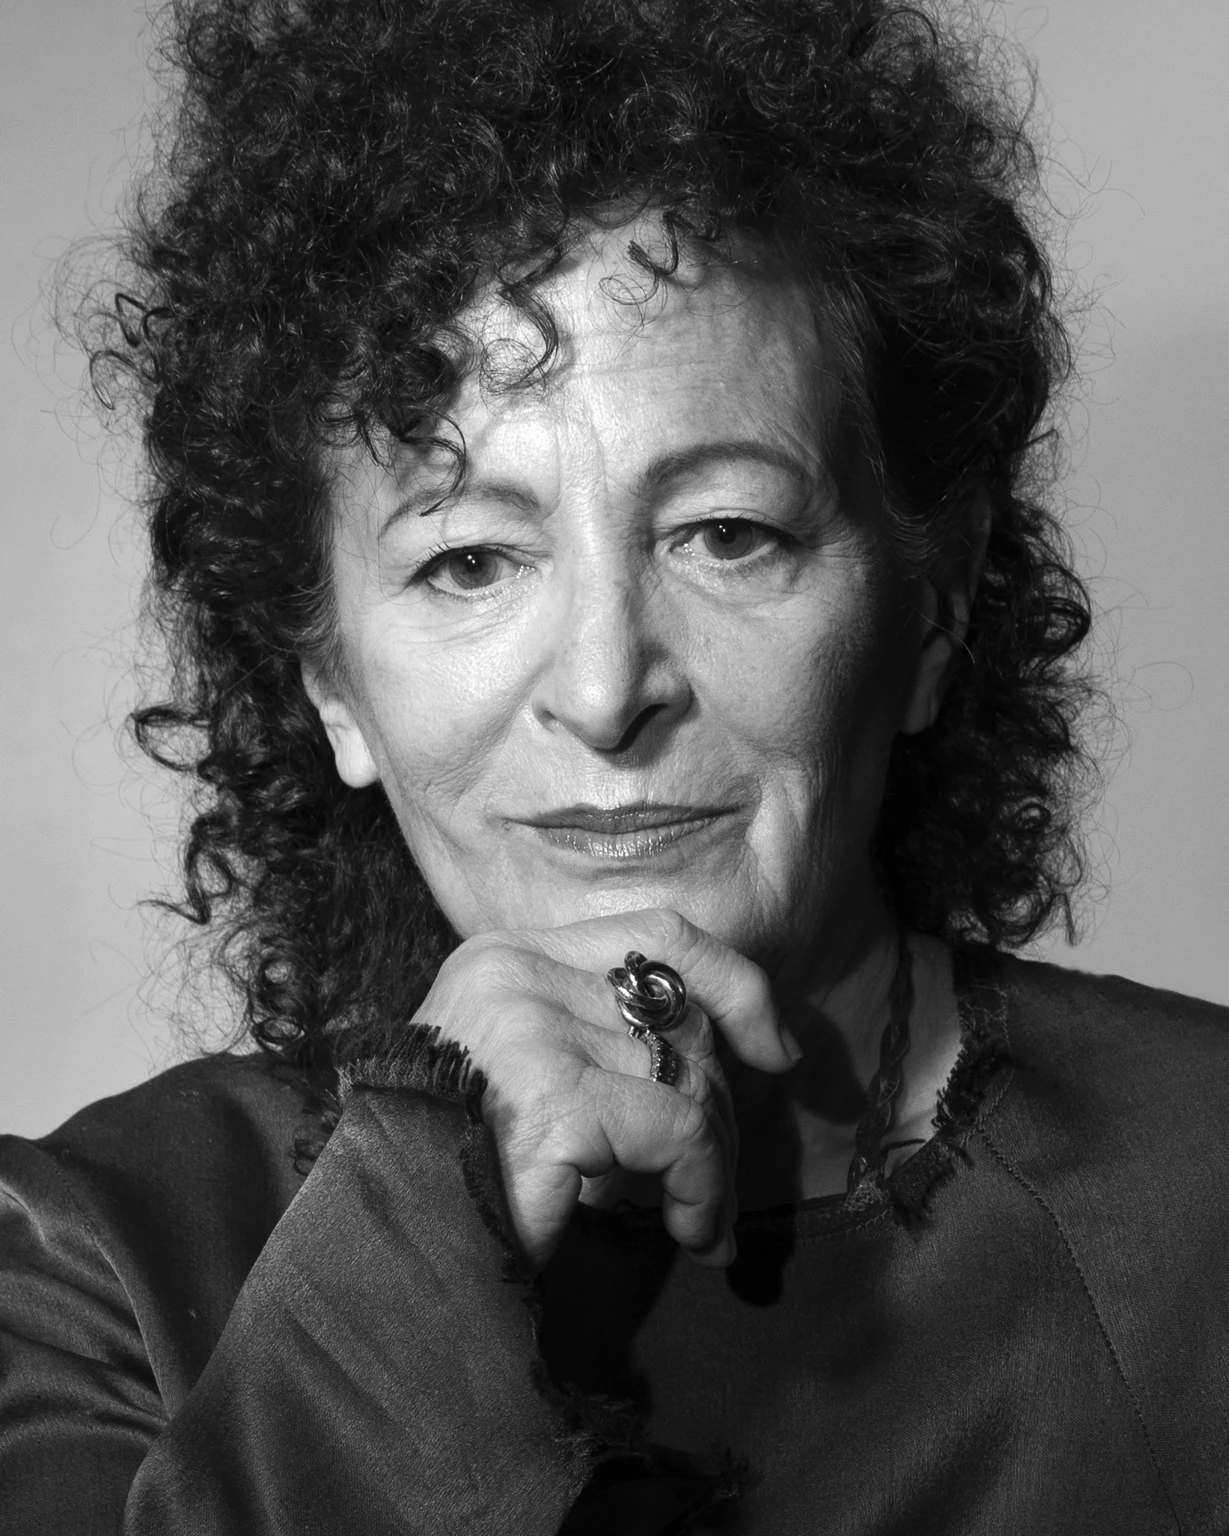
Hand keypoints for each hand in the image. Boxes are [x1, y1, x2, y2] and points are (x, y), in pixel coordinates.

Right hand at [412, 908, 799, 1272]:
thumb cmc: (455, 1170)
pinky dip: (702, 1186)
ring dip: (714, 1161)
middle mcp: (515, 973)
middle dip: (720, 1103)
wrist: (381, 1252)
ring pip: (688, 1075)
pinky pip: (678, 1131)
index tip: (773, 1048)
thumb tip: (738, 1052)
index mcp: (506, 954)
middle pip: (680, 1013)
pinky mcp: (552, 1100)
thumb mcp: (528, 1075)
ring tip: (699, 1220)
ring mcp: (530, 1030)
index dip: (734, 982)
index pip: (656, 931)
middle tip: (716, 1183)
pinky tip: (689, 1230)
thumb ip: (600, 1039)